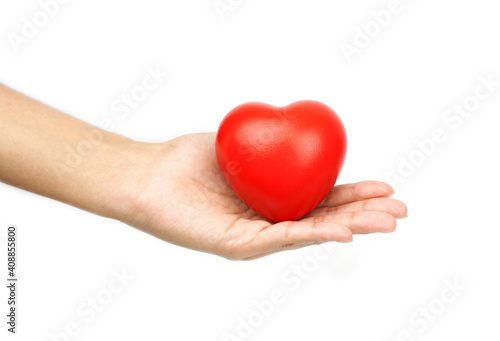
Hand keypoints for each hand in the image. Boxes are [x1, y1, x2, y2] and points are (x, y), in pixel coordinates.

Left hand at [121, 133, 407, 259]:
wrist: (148, 174)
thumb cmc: (188, 159)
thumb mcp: (240, 144)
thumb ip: (270, 144)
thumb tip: (297, 129)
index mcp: (271, 200)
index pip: (320, 199)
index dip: (353, 194)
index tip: (383, 186)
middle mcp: (267, 221)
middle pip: (323, 219)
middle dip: (364, 214)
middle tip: (400, 210)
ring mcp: (254, 236)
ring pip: (310, 232)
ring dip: (351, 226)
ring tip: (386, 221)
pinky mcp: (237, 245)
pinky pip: (281, 239)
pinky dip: (314, 234)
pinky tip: (343, 231)